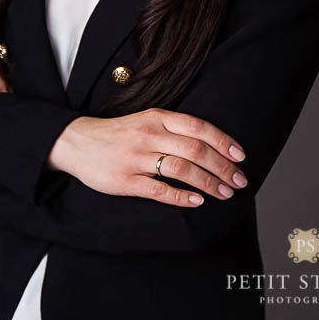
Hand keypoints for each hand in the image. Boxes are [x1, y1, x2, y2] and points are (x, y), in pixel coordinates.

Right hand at [47, 108, 247, 206]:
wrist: (78, 142)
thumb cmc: (119, 133)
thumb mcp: (146, 119)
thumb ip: (174, 128)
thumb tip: (211, 143)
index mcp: (157, 117)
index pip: (198, 127)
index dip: (223, 141)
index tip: (240, 156)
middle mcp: (149, 134)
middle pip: (195, 150)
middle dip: (223, 167)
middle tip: (239, 181)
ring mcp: (137, 158)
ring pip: (182, 170)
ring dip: (208, 183)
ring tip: (224, 193)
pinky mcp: (126, 180)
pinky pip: (160, 190)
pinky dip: (182, 197)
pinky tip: (197, 202)